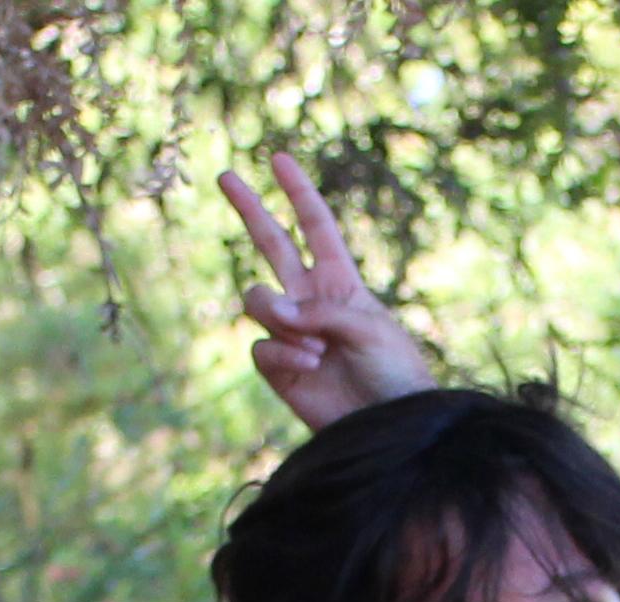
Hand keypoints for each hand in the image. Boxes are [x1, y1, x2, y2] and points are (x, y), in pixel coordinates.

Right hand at [218, 149, 435, 429]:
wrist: (388, 425)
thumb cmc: (394, 372)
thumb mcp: (368, 327)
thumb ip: (320, 310)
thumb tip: (275, 313)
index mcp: (340, 280)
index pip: (315, 227)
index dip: (298, 192)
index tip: (278, 158)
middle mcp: (310, 300)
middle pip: (271, 244)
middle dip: (250, 209)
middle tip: (225, 175)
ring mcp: (291, 332)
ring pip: (257, 299)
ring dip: (277, 316)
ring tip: (314, 346)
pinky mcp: (278, 366)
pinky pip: (260, 345)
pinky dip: (282, 352)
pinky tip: (310, 366)